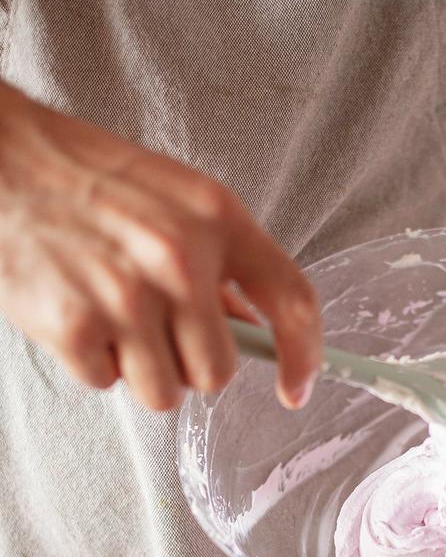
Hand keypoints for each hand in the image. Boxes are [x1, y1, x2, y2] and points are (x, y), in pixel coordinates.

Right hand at [0, 81, 320, 410]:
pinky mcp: (74, 327)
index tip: (298, 388)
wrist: (5, 163)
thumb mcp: (178, 200)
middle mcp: (179, 260)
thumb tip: (257, 328)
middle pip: (219, 372)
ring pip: (165, 393)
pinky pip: (107, 383)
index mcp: (217, 220)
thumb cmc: (92, 181)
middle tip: (161, 330)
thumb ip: (224, 262)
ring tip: (116, 319)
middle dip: (192, 364)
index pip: (291, 299)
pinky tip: (81, 314)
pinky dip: (95, 362)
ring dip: (143, 371)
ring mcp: (126, 297)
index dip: (305, 355)